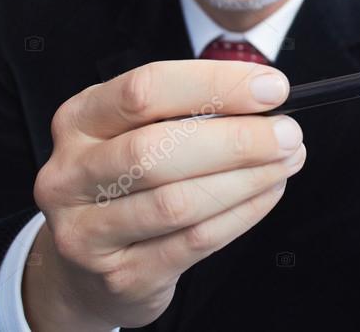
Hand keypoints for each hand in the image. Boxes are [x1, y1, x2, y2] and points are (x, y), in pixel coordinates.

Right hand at [26, 60, 304, 330]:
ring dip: (246, 179)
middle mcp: (72, 173)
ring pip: (177, 201)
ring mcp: (87, 231)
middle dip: (236, 139)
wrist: (86, 270)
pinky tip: (267, 194)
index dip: (215, 84)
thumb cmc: (126, 183)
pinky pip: (193, 242)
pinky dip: (241, 214)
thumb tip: (266, 97)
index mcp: (79, 120)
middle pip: (157, 148)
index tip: (271, 87)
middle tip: (287, 134)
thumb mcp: (137, 133)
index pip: (146, 89)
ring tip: (286, 162)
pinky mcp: (120, 275)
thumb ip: (191, 112)